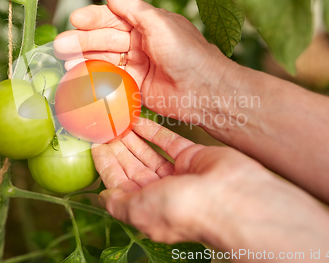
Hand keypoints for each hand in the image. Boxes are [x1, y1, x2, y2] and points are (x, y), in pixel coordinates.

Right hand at [54, 0, 234, 120]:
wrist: (204, 91)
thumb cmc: (187, 52)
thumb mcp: (158, 23)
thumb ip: (132, 8)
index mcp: (147, 25)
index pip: (114, 18)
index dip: (94, 18)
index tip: (75, 19)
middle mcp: (139, 44)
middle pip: (104, 39)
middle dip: (83, 41)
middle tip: (61, 45)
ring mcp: (136, 66)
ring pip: (104, 59)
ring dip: (83, 59)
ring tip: (64, 60)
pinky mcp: (134, 87)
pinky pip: (110, 80)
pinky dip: (93, 78)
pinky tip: (77, 77)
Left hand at [93, 118, 328, 256]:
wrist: (234, 199)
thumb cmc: (187, 210)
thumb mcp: (142, 210)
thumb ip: (119, 204)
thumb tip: (99, 200)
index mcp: (147, 207)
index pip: (118, 182)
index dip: (105, 163)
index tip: (94, 142)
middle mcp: (161, 190)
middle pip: (132, 164)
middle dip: (117, 146)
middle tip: (104, 124)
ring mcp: (178, 173)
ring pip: (148, 151)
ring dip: (132, 136)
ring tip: (117, 118)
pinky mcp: (192, 155)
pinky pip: (168, 141)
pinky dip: (153, 130)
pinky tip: (139, 119)